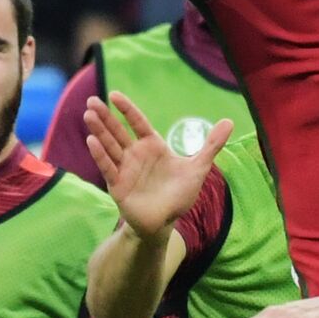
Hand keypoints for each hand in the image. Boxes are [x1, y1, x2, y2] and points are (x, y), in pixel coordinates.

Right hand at [83, 91, 231, 239]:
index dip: (126, 109)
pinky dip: (100, 155)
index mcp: (152, 146)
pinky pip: (108, 167)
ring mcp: (124, 169)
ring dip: (99, 131)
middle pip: (118, 131)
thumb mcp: (198, 168)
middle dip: (105, 116)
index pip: (137, 122)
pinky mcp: (118, 185)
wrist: (166, 222)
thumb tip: (230, 121)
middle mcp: (135, 154)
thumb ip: (211, 145)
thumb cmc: (179, 194)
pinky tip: (92, 140)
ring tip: (88, 114)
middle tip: (91, 100)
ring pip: (109, 146)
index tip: (115, 95)